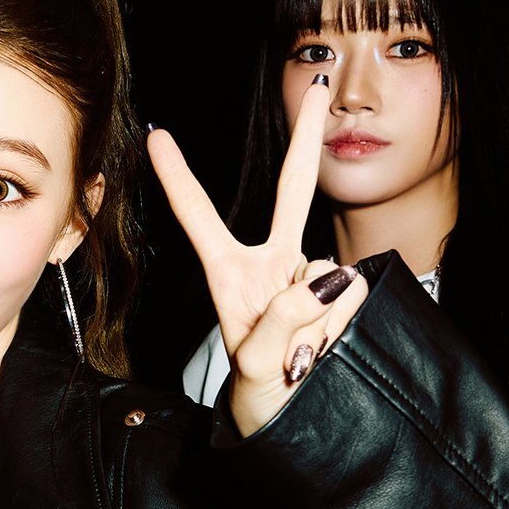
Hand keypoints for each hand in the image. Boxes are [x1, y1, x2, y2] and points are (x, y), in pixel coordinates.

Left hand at [146, 79, 368, 435]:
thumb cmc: (263, 397)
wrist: (301, 423)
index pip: (199, 218)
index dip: (179, 178)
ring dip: (315, 321)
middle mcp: (273, 265)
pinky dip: (339, 326)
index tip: (157, 135)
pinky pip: (352, 294)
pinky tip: (325, 347)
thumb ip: (281, 323)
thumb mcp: (255, 368)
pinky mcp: (348, 294)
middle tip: (321, 85)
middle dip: (309, 136)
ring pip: (327, 273)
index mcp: (231, 275)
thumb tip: (326, 280)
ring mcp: (313, 277)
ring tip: (300, 354)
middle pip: (294, 189)